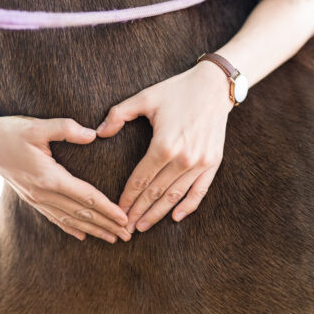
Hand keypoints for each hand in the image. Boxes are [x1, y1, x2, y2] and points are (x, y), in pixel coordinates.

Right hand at [0, 113, 130, 242]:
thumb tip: (93, 134)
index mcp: (49, 177)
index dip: (107, 208)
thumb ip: (66, 128)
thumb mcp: (38, 125)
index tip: (124, 218)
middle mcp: (43, 193)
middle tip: (127, 235)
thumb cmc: (13, 130)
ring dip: (93, 230)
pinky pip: (54, 217)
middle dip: (106, 225)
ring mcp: (36, 198)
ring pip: (70, 219)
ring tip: (112, 238)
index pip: (86, 197)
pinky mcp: (31, 198)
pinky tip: (83, 235)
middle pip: (82, 213)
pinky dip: (71, 227)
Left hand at [96, 60, 232, 231]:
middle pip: (155, 192)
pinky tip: (175, 217)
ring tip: (143, 226)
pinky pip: (200, 191)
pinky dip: (188, 206)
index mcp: (163, 145)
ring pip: (175, 196)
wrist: (214, 86)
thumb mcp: (144, 97)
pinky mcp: (213, 163)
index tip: (116, 210)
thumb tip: (98, 132)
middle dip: (138, 211)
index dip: (127, 197)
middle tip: (125, 227)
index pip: (140, 179)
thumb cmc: (177, 90)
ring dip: (158, 213)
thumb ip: (118, 114)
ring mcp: (200, 163)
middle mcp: (183, 158)